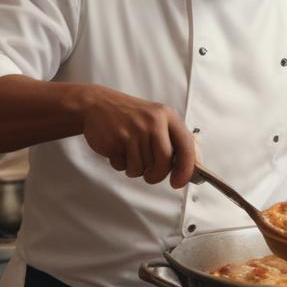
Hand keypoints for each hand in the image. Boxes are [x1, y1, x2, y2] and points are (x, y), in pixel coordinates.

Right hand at [77, 85, 196, 186]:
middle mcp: (154, 121)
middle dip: (157, 175)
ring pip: (143, 168)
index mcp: (168, 116)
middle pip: (165, 162)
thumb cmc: (129, 117)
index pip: (187, 145)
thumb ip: (173, 139)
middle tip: (150, 175)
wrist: (96, 104)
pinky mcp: (119, 138)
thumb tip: (191, 166)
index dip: (186, 168)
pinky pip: (126, 166)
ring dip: (136, 169)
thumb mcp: (156, 119)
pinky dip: (122, 166)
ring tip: (129, 154)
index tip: (179, 182)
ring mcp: (136, 129)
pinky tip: (118, 151)